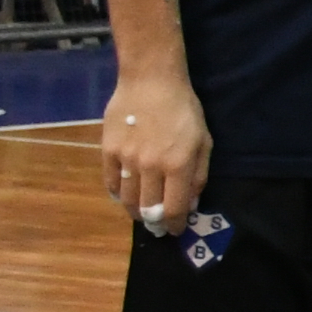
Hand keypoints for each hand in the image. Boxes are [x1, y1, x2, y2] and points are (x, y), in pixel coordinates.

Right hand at [103, 67, 213, 232]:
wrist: (150, 81)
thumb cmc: (184, 110)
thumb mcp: (203, 141)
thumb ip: (198, 175)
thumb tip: (190, 204)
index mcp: (177, 165)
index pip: (174, 208)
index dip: (176, 224)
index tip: (176, 230)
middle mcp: (150, 167)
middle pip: (149, 209)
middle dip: (155, 222)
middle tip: (158, 226)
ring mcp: (126, 159)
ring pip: (127, 200)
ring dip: (135, 212)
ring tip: (142, 213)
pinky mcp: (107, 151)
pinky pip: (110, 182)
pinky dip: (118, 193)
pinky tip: (125, 195)